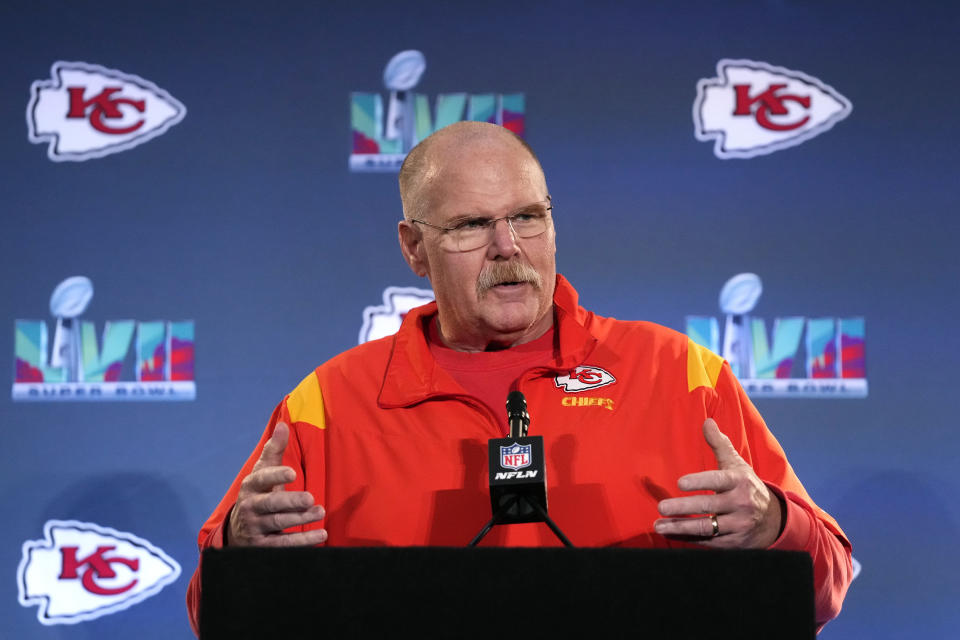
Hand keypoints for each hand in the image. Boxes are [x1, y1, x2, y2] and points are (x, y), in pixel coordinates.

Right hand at [227, 421, 326, 546]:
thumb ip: (274, 451)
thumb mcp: (262, 473)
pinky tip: (321, 535)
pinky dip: (302, 542)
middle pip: (271, 504)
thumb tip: (283, 424)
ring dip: (301, 519)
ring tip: (320, 512)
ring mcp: (255, 528)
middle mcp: (250, 507)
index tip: (293, 473)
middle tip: (311, 498)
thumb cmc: (259, 495)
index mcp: (251, 486)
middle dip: (291, 501)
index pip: (262, 479)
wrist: (238, 532)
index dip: (276, 476)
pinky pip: (283, 545)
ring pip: (279, 523)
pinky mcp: (262, 547)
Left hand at [654, 418, 783, 547]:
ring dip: (681, 527)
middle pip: (709, 506)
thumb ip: (720, 444)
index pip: (718, 480)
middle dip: (684, 508)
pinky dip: (689, 540)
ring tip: (659, 525)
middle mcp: (741, 503)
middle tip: (661, 507)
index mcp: (739, 481)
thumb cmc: (746, 486)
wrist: (773, 520)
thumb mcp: (737, 465)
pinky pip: (709, 542)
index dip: (700, 482)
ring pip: (707, 528)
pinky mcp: (734, 543)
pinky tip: (672, 535)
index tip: (680, 483)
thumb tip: (707, 421)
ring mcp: (738, 525)